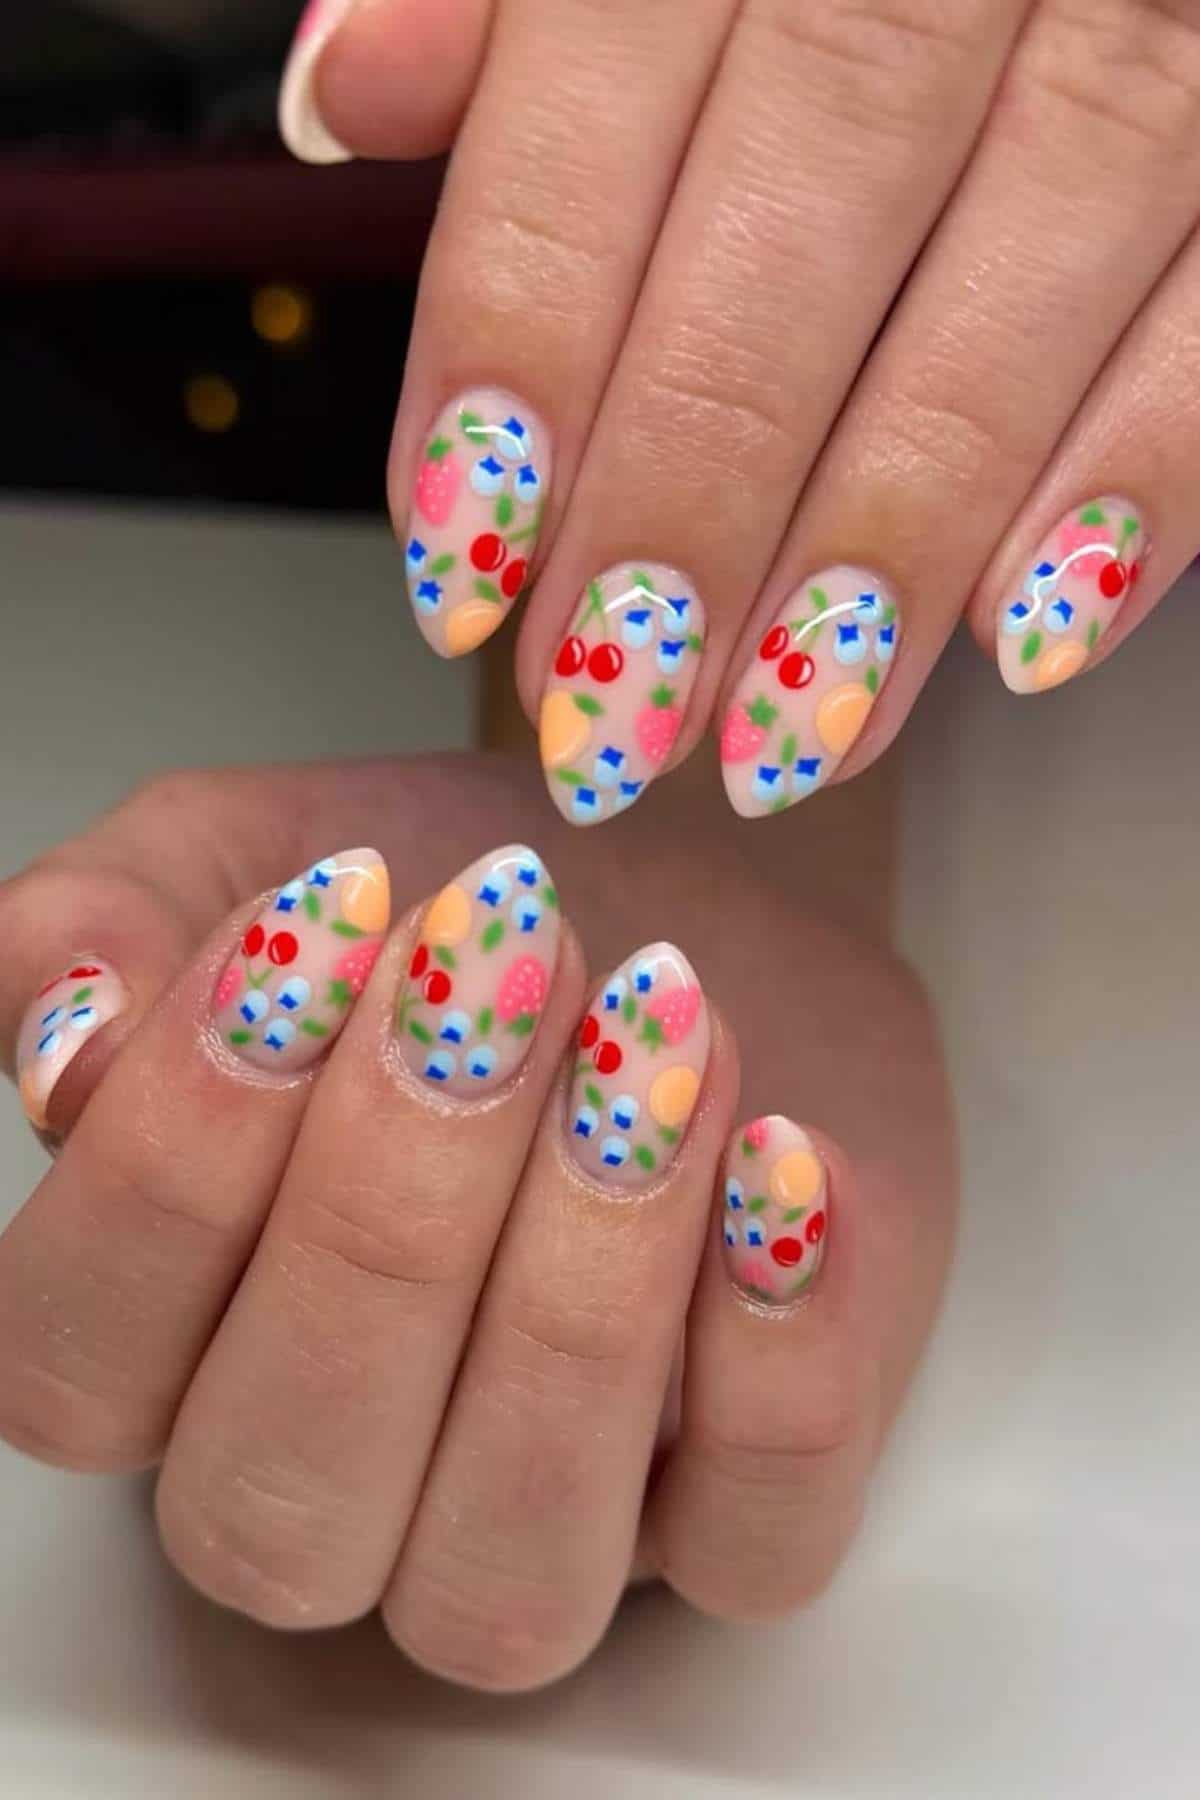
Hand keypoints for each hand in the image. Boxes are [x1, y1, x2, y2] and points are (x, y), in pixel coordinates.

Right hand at [0, 755, 952, 1689]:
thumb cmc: (453, 907)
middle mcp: (334, 1480)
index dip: (172, 1167)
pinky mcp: (741, 1516)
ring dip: (582, 1290)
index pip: (76, 1365)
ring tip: (653, 1035)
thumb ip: (100, 924)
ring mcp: (542, 1527)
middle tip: (497, 967)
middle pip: (278, 1497)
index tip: (315, 933)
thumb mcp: (247, 851)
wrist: (692, 890)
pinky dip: (778, 1363)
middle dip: (387, 1215)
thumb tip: (63, 1041)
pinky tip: (784, 1153)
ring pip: (507, 1577)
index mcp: (173, 1343)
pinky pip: (756, 1551)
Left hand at [282, 0, 1199, 821]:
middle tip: (616, 699)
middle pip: (813, 186)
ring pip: (1035, 245)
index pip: (601, 86)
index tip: (465, 560)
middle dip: (700, 474)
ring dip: (901, 523)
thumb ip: (509, 7)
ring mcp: (1151, 6)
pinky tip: (1029, 636)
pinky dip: (1147, 469)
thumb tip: (343, 90)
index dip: (526, 336)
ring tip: (788, 728)